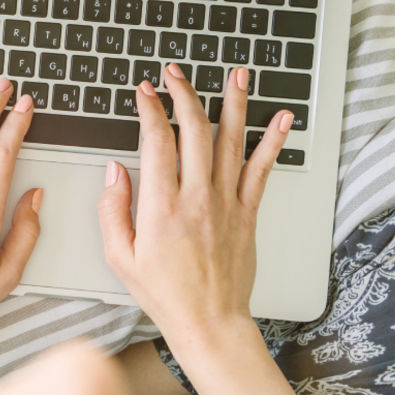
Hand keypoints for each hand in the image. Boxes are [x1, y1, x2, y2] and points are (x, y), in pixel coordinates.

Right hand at [97, 64, 291, 339]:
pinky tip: (281, 118)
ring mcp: (226, 203)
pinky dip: (272, 141)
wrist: (209, 321)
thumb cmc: (164, 294)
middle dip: (184, 94)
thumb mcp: (120, 256)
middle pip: (194, 130)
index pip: (157, 141)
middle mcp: (197, 198)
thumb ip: (113, 209)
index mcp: (162, 207)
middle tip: (175, 74)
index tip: (144, 92)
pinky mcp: (247, 213)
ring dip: (235, 103)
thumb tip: (114, 171)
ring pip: (231, 141)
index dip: (149, 109)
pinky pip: (261, 170)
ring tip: (237, 74)